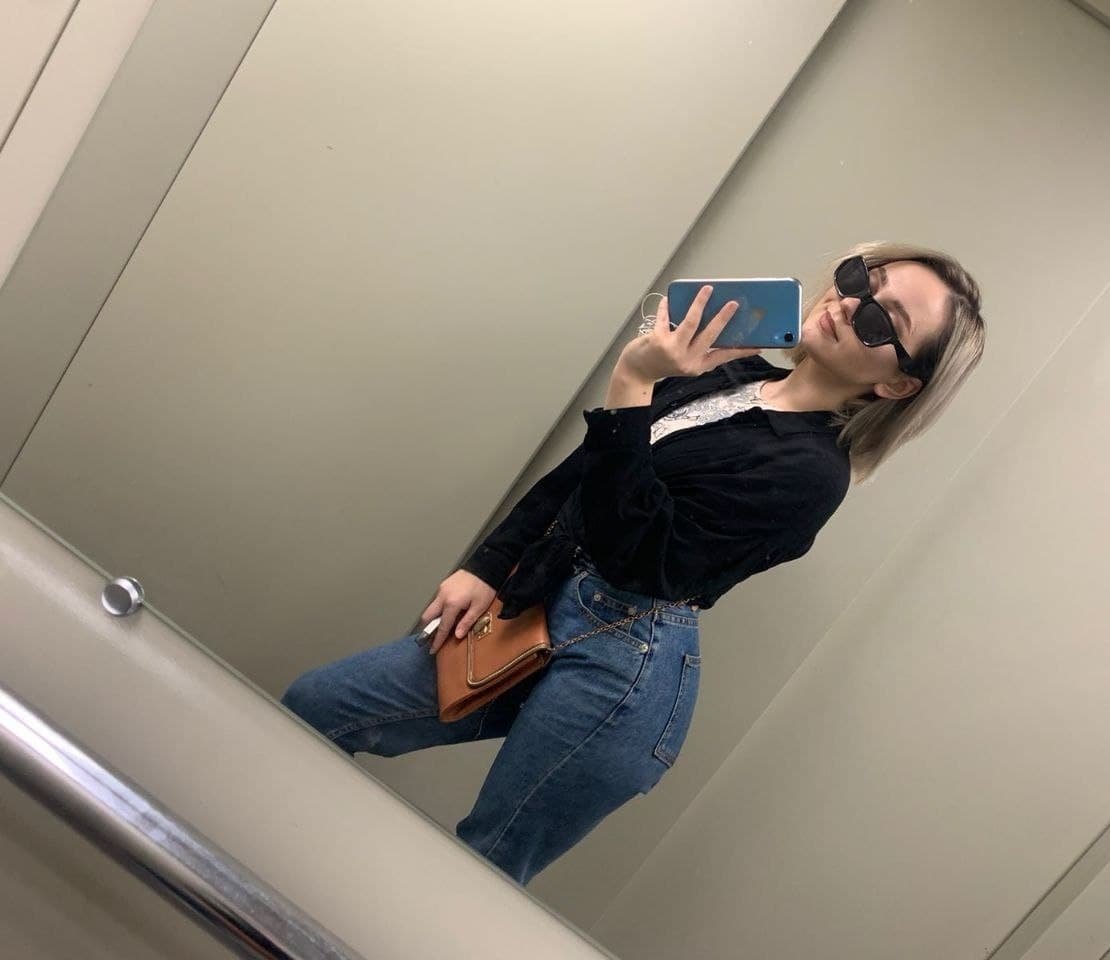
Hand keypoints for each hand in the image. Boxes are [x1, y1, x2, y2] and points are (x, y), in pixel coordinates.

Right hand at [418, 569, 497, 655]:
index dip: (437, 640)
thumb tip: (457, 635)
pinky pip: (437, 600)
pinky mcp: (444, 584)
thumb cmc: (485, 586)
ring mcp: (442, 589)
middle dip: (427, 628)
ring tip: (442, 626)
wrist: (486, 566)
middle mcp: (443, 596)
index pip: (442, 626)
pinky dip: (438, 608)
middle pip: (427, 616)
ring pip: (431, 607)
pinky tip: (448, 612)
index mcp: (452, 603)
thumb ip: (466, 622)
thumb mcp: (479, 607)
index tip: (432, 649)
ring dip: (434, 618)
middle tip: (432, 638)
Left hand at [617, 284, 762, 381]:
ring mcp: (673, 351)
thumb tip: (716, 323)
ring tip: (707, 289)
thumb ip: (700, 349)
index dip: (742, 351)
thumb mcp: (686, 362)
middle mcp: (688, 360)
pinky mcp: (658, 341)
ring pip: (691, 323)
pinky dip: (667, 307)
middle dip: (723, 318)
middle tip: (734, 304)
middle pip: (710, 336)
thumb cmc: (663, 364)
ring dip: (700, 304)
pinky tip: (669, 298)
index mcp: (698, 366)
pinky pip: (665, 318)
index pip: (724, 357)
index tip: (759, 345)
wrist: (637, 372)